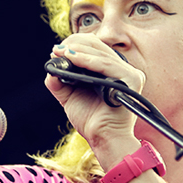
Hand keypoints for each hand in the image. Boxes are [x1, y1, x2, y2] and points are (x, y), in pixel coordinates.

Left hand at [44, 34, 144, 151]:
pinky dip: (88, 60)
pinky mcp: (131, 79)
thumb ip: (60, 81)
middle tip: (56, 49)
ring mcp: (130, 73)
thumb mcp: (69, 96)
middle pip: (98, 46)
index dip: (75, 44)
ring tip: (61, 52)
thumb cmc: (90, 121)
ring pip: (101, 54)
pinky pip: (106, 65)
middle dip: (74, 45)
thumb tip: (51, 67)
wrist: (103, 138)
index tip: (57, 49)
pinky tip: (72, 58)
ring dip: (78, 51)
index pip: (95, 47)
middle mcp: (122, 69)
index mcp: (111, 70)